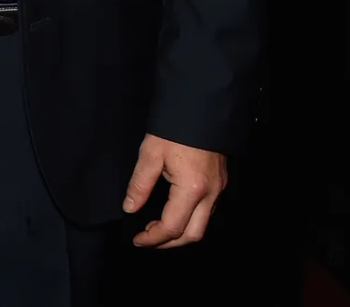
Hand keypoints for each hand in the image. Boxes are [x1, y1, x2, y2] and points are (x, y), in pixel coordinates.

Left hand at [123, 133, 227, 247]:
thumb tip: (130, 208)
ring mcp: (219, 189)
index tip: (137, 239)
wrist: (201, 107)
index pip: (172, 226)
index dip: (153, 238)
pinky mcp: (220, 182)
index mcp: (192, 189)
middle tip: (147, 239)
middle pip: (193, 234)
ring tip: (156, 228)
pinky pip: (207, 211)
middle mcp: (210, 194)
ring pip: (203, 225)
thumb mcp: (150, 154)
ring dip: (180, 233)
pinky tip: (173, 212)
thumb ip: (139, 185)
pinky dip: (189, 219)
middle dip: (169, 243)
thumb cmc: (174, 129)